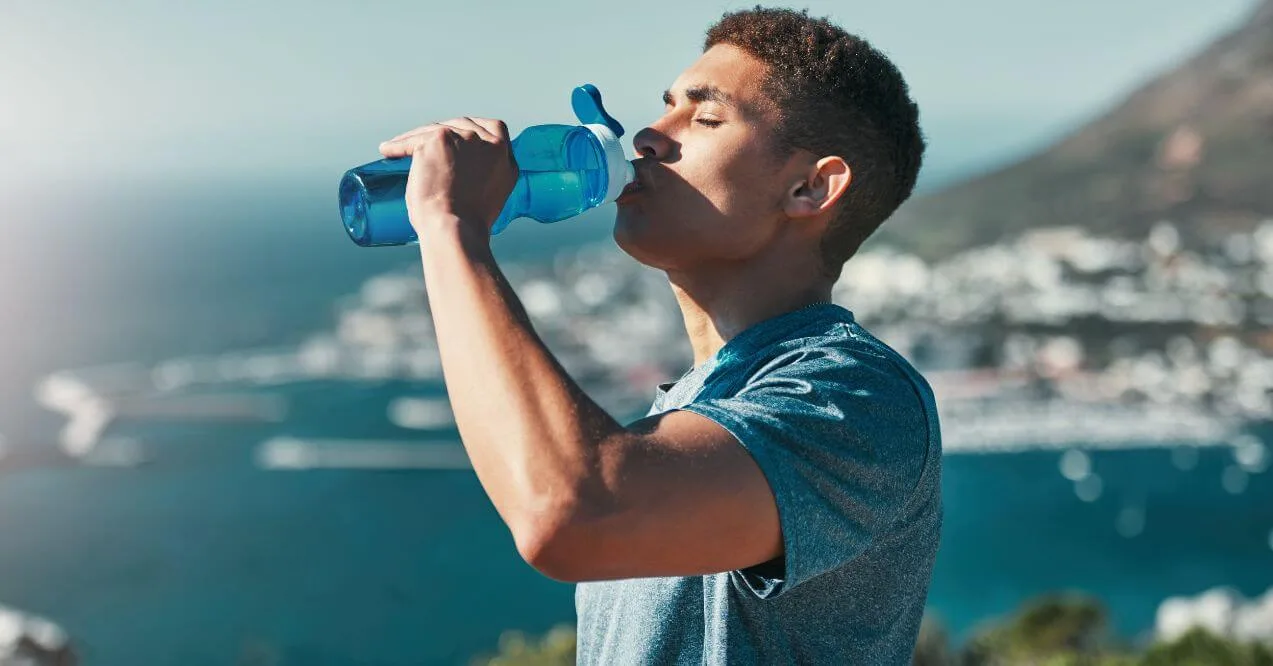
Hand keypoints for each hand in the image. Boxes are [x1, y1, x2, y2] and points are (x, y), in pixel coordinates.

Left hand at [379, 117, 518, 237]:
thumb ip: (482, 179)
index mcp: (506, 161)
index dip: (474, 132)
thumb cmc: (464, 226)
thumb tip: (459, 175)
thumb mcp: (487, 198)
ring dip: (416, 138)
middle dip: (444, 130)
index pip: (494, 131)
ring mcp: (466, 139)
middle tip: (425, 142)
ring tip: (398, 148)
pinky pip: (414, 139)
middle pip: (464, 124)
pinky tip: (388, 150)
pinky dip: (398, 146)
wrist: (454, 229)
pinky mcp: (440, 139)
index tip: (457, 137)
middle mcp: (491, 146)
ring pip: (436, 129)